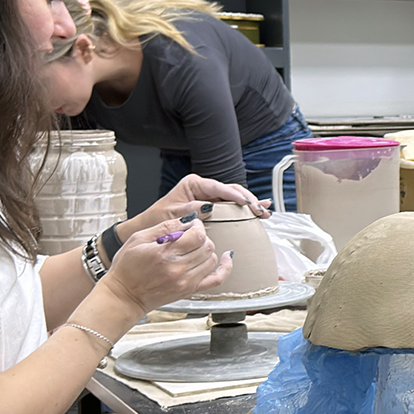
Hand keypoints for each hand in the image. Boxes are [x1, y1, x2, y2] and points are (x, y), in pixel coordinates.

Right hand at [96, 214, 233, 312]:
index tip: (191, 225)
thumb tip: (188, 219)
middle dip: (201, 236)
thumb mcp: (139, 239)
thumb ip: (165, 226)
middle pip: (206, 245)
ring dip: (206, 249)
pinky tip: (226, 257)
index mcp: (165, 254)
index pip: (197, 235)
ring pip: (211, 258)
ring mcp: (186, 281)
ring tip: (194, 247)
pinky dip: (225, 267)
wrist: (124, 296)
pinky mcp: (190, 290)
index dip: (197, 226)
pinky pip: (217, 279)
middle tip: (191, 235)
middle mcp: (178, 269)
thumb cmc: (127, 267)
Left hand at [131, 175, 267, 229]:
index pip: (218, 187)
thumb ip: (191, 210)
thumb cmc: (157, 220)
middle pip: (231, 191)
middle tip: (259, 210)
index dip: (233, 195)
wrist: (148, 230)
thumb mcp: (173, 214)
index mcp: (193, 184)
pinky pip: (231, 208)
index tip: (246, 203)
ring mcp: (209, 198)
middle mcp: (203, 189)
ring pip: (235, 199)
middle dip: (248, 200)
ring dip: (250, 205)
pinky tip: (259, 213)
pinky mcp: (213, 209)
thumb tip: (210, 207)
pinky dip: (245, 212)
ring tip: (264, 212)